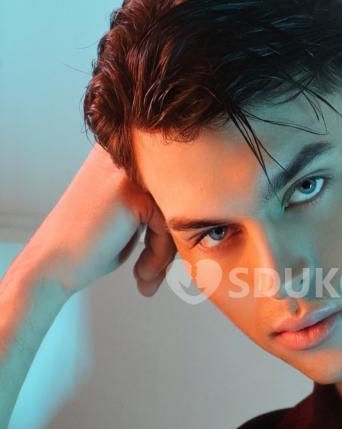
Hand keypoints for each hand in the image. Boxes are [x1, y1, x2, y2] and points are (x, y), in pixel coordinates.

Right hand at [22, 143, 175, 297]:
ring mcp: (127, 171)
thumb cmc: (89, 245)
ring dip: (166, 250)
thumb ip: (160, 203)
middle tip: (155, 272)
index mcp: (123, 151)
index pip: (173, 183)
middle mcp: (125, 153)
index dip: (172, 223)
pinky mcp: (132, 193)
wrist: (51, 264)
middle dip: (173, 238)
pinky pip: (168, 225)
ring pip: (176, 210)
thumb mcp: (128, 215)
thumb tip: (204, 210)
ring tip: (146, 276)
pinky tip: (141, 273)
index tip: (161, 256)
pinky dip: (159, 254)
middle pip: (178, 194)